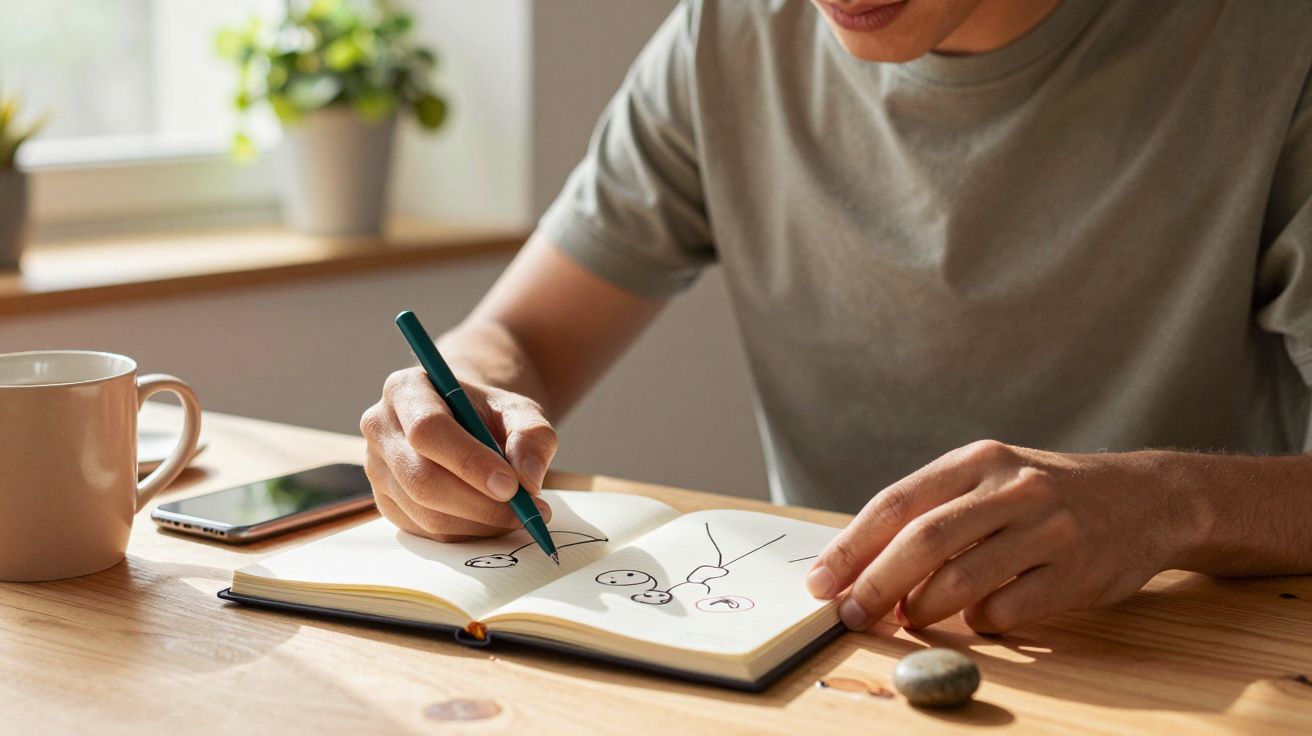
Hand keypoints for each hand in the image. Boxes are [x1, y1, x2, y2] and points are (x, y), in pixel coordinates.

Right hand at [360, 367, 556, 541]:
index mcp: (406, 390)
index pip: (427, 430)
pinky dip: (469, 533)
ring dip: (480, 523)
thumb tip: (528, 478)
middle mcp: (381, 429)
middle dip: (479, 503)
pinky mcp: (387, 504)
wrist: (465, 424)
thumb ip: (532, 435)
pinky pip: (428, 532)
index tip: (511, 485)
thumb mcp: (519, 410)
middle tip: (527, 510)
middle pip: (421, 478)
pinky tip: (496, 520)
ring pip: (425, 513)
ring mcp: (378, 470)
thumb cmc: (488, 414)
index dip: (469, 462)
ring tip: (521, 514)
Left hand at [807, 441, 1198, 633]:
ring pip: (963, 578)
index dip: (852, 546)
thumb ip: (934, 513)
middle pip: (924, 540)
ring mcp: (1048, 528)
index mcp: (977, 460)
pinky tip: (977, 619)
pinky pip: (1009, 608)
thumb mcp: (990, 480)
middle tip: (850, 615)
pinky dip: (981, 621)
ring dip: (923, 609)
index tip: (820, 581)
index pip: (897, 502)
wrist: (1145, 498)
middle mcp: (1011, 488)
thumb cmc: (1044, 497)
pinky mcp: (1077, 570)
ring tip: (908, 620)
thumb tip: (860, 566)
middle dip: (876, 584)